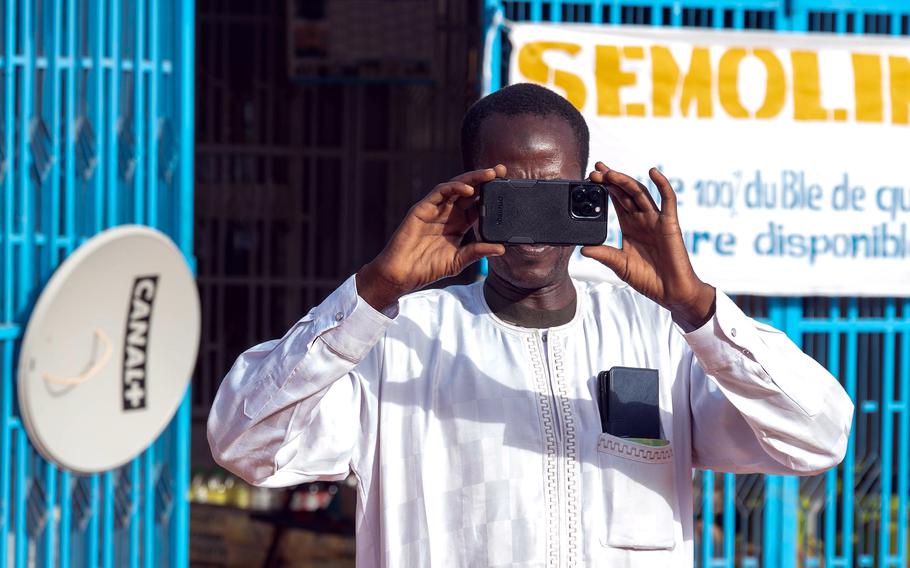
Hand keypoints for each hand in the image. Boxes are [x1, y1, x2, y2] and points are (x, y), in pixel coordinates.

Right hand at [356, 166, 506, 309]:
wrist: (402, 274)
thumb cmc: (427, 268)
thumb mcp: (458, 260)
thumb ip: (478, 252)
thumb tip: (501, 248)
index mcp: (459, 223)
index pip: (478, 204)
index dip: (492, 195)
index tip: (508, 188)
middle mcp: (448, 213)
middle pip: (470, 191)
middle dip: (486, 179)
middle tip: (502, 171)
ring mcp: (435, 209)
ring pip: (456, 186)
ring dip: (473, 178)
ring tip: (490, 174)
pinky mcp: (422, 208)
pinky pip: (440, 192)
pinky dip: (455, 187)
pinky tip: (469, 189)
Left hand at [580, 162, 714, 330]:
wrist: (671, 292)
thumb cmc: (648, 279)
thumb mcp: (620, 265)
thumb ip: (604, 255)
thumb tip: (583, 249)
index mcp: (629, 226)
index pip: (615, 201)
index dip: (604, 188)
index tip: (590, 178)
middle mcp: (642, 219)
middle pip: (625, 193)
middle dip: (610, 180)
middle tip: (595, 170)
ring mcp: (656, 219)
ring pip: (640, 193)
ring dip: (625, 181)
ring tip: (610, 172)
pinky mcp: (670, 224)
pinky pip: (668, 200)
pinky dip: (662, 184)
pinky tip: (652, 172)